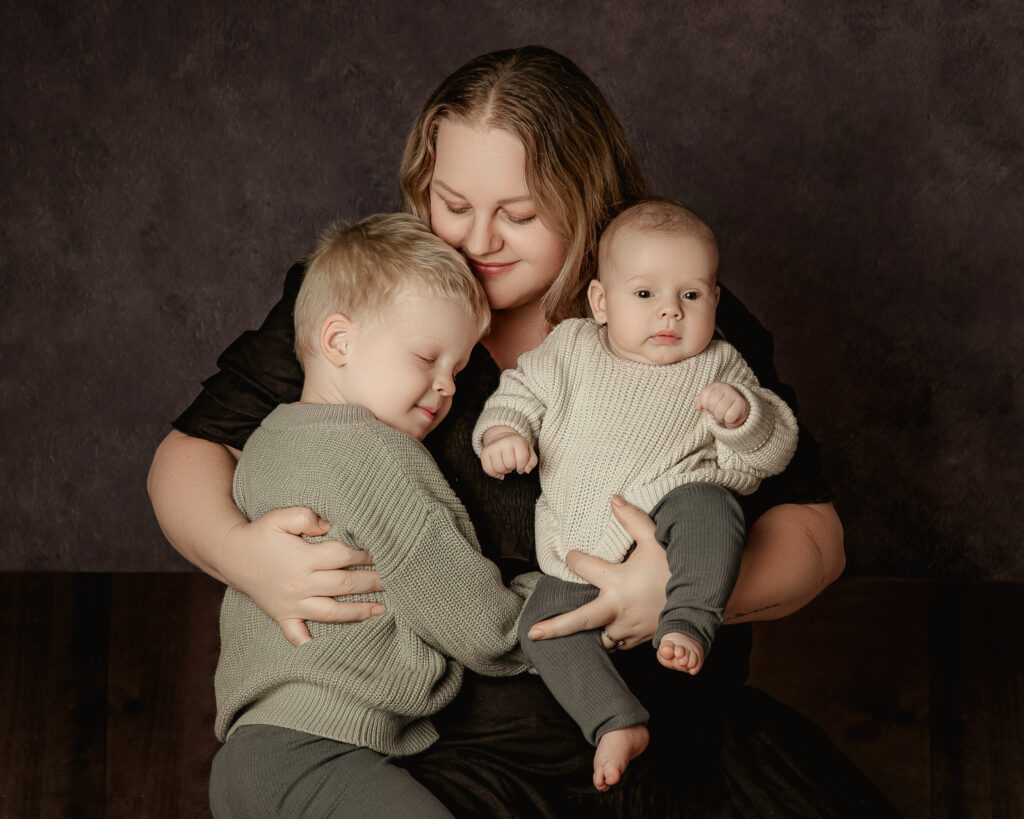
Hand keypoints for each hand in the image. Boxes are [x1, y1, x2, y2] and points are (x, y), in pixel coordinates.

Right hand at [221, 506, 383, 646]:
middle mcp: (300, 585)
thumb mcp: (280, 516)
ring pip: (331, 612)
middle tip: (394, 579)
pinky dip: (311, 644)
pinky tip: (330, 651)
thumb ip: (305, 516)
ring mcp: (292, 604)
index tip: (381, 551)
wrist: (232, 555)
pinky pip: (298, 636)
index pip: (343, 557)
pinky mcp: (283, 616)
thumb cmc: (261, 533)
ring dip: (358, 613)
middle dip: (372, 582)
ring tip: (382, 610)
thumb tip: (329, 525)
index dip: (364, 554)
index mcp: (303, 559)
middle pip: (344, 586)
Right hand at [480, 427, 537, 478]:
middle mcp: (504, 442)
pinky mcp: (484, 452)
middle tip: (512, 464)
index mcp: (517, 441)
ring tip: (505, 465)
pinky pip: (488, 469)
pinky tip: (499, 471)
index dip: (522, 467)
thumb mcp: (528, 451)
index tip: (520, 466)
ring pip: (499, 469)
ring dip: (504, 471)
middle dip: (512, 468)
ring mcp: (493, 447)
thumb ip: (532, 461)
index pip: (522, 460)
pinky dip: (494, 473)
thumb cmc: (517, 446)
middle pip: (509, 465)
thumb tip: (526, 470)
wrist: (501, 436)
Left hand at [527, 496, 668, 648]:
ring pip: (599, 636)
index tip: (572, 556)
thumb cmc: (677, 567)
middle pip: (580, 621)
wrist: (704, 599)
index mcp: (618, 582)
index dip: (574, 559)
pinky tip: (602, 633)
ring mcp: (628, 629)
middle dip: (555, 627)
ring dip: (586, 632)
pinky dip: (607, 638)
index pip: (583, 567)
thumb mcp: (656, 540)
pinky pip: (616, 644)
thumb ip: (632, 519)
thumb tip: (613, 498)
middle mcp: (619, 609)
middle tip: (532, 632)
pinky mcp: (638, 641)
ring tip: (566, 633)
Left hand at [695, 382, 748, 427]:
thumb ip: (700, 401)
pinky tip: (731, 418)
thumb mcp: (708, 401)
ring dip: (720, 417)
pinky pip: (729, 417)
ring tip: (725, 415)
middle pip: (712, 402)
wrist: (739, 410)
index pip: (705, 394)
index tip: (709, 406)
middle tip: (719, 412)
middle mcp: (726, 388)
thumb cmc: (721, 406)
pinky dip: (729, 421)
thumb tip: (698, 406)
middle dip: (713, 411)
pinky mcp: (742, 405)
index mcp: (716, 386)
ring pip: (720, 411)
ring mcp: (735, 395)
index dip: (705, 404)